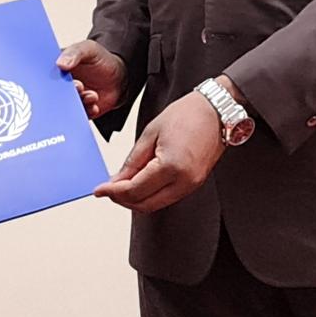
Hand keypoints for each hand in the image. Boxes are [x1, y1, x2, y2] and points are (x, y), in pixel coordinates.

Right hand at [56, 39, 126, 118]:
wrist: (120, 77)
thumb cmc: (101, 59)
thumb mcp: (89, 49)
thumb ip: (75, 53)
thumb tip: (59, 64)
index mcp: (57, 68)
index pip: (45, 74)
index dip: (48, 77)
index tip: (58, 78)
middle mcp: (61, 85)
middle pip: (53, 93)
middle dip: (64, 92)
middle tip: (79, 86)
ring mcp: (71, 98)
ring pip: (67, 106)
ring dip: (79, 102)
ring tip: (92, 95)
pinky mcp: (80, 110)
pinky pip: (79, 115)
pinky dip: (87, 111)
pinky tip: (95, 106)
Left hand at [94, 91, 223, 212]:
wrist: (216, 111)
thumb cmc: (186, 115)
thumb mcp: (151, 133)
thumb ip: (133, 160)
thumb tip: (117, 179)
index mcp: (171, 166)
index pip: (135, 190)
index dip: (113, 192)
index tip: (99, 189)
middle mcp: (184, 181)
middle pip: (145, 204)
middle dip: (122, 200)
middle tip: (108, 190)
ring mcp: (191, 185)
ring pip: (156, 205)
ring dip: (136, 200)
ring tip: (120, 187)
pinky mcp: (195, 184)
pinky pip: (167, 197)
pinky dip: (150, 195)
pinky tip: (139, 184)